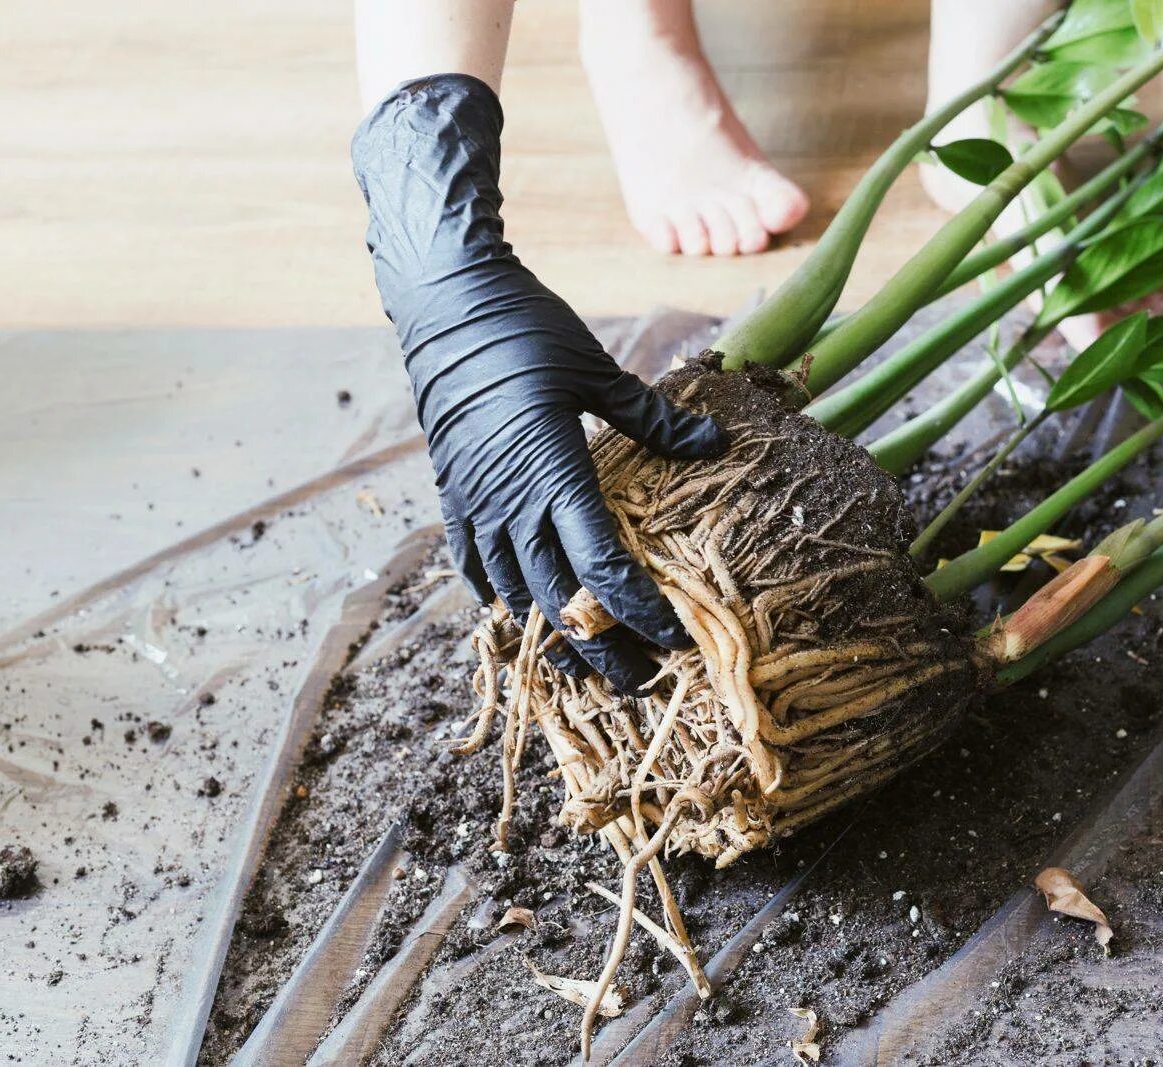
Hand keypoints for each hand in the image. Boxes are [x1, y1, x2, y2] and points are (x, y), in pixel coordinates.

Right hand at [352, 74, 726, 690]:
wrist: (444, 304)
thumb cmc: (528, 329)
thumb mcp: (598, 370)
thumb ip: (655, 419)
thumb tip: (718, 443)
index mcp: (552, 470)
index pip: (601, 565)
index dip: (639, 611)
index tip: (675, 641)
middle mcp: (509, 499)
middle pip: (558, 598)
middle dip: (602, 647)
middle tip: (642, 681)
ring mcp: (474, 501)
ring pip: (514, 593)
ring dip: (552, 635)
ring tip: (589, 668)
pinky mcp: (452, 492)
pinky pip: (473, 565)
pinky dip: (501, 598)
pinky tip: (522, 616)